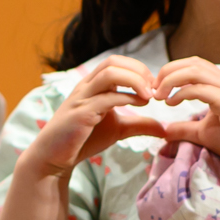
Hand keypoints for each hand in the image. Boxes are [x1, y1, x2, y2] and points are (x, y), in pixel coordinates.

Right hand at [19, 55, 167, 181]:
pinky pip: (106, 98)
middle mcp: (86, 87)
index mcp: (93, 85)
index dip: (139, 69)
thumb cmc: (83, 140)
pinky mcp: (80, 114)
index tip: (154, 87)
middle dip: (139, 71)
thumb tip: (165, 128)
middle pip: (113, 62)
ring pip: (109, 74)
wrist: (54, 157)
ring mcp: (82, 99)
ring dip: (134, 81)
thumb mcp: (118, 129)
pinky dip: (127, 98)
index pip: (116, 62)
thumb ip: (139, 125)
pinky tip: (140, 105)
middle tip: (154, 88)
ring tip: (149, 96)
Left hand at [147, 57, 219, 173]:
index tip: (156, 89)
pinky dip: (181, 93)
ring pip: (194, 70)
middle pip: (192, 62)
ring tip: (159, 95)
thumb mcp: (204, 133)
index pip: (194, 64)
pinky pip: (199, 88)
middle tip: (153, 89)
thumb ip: (185, 128)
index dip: (172, 71)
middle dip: (167, 71)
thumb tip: (165, 130)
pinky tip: (171, 103)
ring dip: (171, 80)